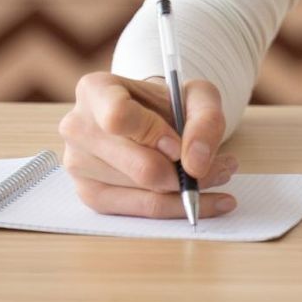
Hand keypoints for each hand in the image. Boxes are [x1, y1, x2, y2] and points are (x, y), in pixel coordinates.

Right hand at [60, 72, 238, 217]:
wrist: (151, 118)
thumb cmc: (169, 102)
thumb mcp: (197, 95)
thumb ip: (205, 120)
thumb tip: (195, 164)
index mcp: (95, 90)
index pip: (118, 117)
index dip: (154, 135)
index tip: (180, 146)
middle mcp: (77, 127)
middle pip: (133, 164)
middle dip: (184, 172)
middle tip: (223, 167)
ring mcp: (78, 165)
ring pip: (140, 191)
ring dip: (187, 190)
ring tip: (217, 174)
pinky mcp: (90, 195)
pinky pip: (137, 211)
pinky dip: (176, 208)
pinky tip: (206, 200)